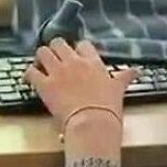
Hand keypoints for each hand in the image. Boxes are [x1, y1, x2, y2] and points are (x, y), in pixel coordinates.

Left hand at [25, 39, 136, 162]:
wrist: (93, 124)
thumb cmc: (108, 109)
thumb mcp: (119, 89)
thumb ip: (125, 77)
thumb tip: (137, 71)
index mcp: (92, 62)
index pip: (82, 44)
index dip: (77, 49)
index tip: (76, 56)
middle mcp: (74, 62)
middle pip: (59, 42)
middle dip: (56, 49)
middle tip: (56, 59)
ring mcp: (58, 72)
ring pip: (43, 51)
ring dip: (41, 57)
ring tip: (42, 65)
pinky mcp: (45, 85)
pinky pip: (31, 71)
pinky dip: (29, 73)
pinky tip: (31, 78)